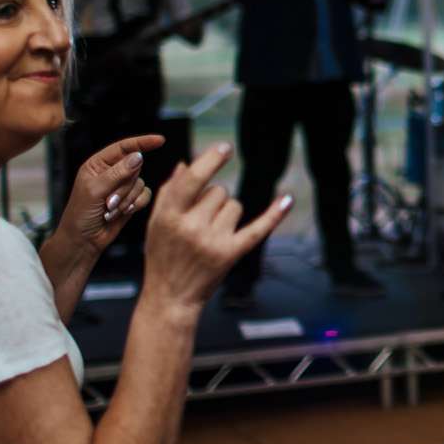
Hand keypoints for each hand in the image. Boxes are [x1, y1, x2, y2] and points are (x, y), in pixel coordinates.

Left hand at [57, 134, 165, 255]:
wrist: (84, 240)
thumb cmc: (81, 214)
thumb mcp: (95, 191)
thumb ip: (118, 173)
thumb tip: (138, 156)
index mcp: (98, 164)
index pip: (123, 148)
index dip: (142, 142)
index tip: (160, 140)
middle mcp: (111, 172)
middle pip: (134, 168)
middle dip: (124, 186)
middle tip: (108, 201)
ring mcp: (122, 187)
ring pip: (140, 183)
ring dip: (127, 199)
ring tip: (110, 210)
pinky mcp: (131, 200)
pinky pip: (145, 196)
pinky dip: (135, 205)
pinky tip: (122, 213)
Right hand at [142, 143, 292, 307]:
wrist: (171, 296)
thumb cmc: (162, 255)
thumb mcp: (155, 223)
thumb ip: (169, 191)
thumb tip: (185, 163)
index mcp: (169, 216)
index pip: (193, 180)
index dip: (211, 160)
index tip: (226, 147)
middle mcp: (192, 227)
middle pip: (219, 191)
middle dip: (212, 200)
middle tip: (198, 222)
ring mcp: (213, 241)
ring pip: (235, 205)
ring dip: (227, 213)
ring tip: (209, 234)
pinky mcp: (231, 254)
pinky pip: (258, 228)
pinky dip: (274, 214)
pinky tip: (288, 199)